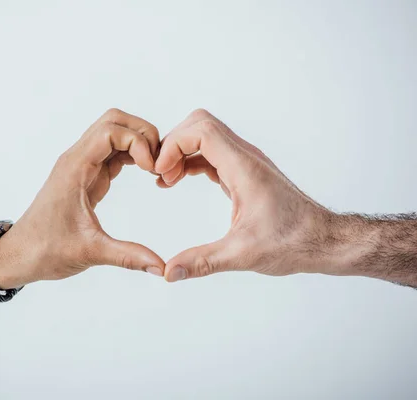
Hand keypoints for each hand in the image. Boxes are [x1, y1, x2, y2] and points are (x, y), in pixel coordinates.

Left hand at [0, 109, 164, 287]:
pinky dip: (132, 155)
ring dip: (138, 142)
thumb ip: (127, 256)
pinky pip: (112, 153)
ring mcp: (82, 166)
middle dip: (142, 133)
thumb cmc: (45, 249)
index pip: (111, 131)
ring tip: (155, 167)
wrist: (20, 255)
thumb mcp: (90, 252)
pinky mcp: (87, 177)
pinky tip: (145, 172)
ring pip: (113, 133)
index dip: (138, 142)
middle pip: (114, 121)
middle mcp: (77, 159)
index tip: (152, 169)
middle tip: (159, 161)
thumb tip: (162, 267)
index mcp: (75, 168)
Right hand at [155, 109, 334, 281]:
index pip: (202, 131)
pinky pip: (210, 153)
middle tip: (159, 174)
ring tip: (164, 180)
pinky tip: (176, 180)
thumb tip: (169, 273)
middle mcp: (245, 157)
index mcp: (244, 168)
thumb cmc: (293, 242)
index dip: (174, 145)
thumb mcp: (243, 255)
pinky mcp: (244, 172)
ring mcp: (245, 163)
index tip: (160, 172)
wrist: (323, 240)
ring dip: (180, 151)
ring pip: (205, 135)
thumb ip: (203, 262)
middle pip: (200, 124)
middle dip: (173, 143)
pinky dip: (190, 161)